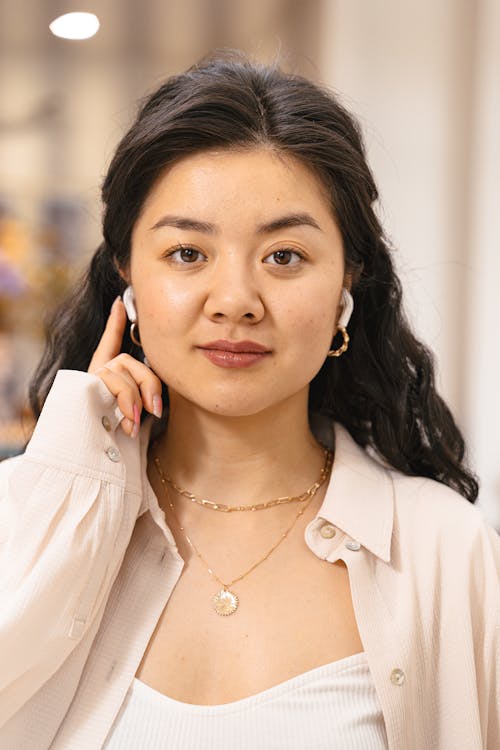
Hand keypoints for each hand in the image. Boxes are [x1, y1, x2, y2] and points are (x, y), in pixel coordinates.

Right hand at [88, 297, 162, 436]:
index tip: (119, 302)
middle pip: (129, 362)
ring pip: (123, 374)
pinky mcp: (85, 385)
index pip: (110, 343)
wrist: (82, 456)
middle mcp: (94, 373)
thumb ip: (139, 404)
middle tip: (156, 412)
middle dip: (149, 385)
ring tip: (133, 426)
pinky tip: (126, 423)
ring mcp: (88, 378)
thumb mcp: (128, 419)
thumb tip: (157, 408)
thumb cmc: (107, 441)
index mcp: (103, 376)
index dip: (115, 323)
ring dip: (134, 401)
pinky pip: (113, 380)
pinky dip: (125, 400)